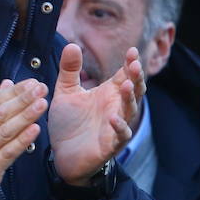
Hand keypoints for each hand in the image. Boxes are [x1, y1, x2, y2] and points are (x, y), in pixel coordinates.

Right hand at [0, 79, 48, 199]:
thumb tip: (7, 85)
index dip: (14, 91)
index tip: (32, 82)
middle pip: (0, 113)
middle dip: (23, 99)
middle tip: (40, 88)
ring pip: (5, 131)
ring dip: (26, 116)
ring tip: (42, 104)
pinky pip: (8, 152)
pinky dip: (22, 140)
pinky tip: (35, 130)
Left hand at [49, 45, 143, 185]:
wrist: (62, 155)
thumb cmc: (68, 123)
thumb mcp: (66, 92)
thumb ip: (70, 70)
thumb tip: (72, 44)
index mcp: (108, 93)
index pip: (124, 75)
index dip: (130, 63)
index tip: (131, 51)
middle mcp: (116, 107)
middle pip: (134, 90)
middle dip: (136, 77)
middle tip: (135, 64)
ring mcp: (116, 126)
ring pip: (130, 110)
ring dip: (131, 98)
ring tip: (128, 84)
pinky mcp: (110, 144)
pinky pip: (120, 135)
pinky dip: (119, 127)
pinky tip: (113, 118)